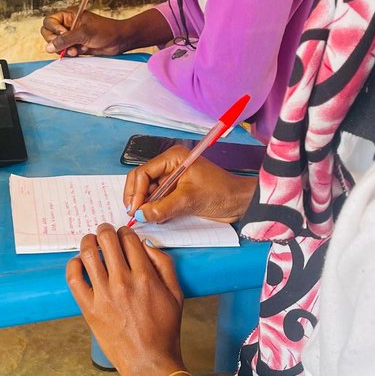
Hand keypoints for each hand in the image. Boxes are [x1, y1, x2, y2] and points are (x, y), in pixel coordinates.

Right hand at [40, 8, 128, 56]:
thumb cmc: (105, 31)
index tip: (63, 34)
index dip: (53, 29)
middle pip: (49, 34)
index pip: (49, 22)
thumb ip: (65, 39)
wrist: (119, 40)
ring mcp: (71, 36)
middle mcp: (68, 25)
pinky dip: (71, 54)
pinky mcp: (76, 45)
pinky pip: (65, 51)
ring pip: (57, 45)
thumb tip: (49, 47)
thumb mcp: (84, 33)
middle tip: (68, 46)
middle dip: (57, 42)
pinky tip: (81, 51)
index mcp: (69, 15)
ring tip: (77, 50)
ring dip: (65, 49)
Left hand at [66, 223, 184, 375]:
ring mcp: (104, 295)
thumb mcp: (176, 294)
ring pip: (89, 253)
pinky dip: (73, 265)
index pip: (129, 239)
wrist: (150, 361)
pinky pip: (74, 278)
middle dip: (105, 230)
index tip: (123, 235)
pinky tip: (78, 263)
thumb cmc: (164, 330)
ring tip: (90, 242)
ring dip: (88, 241)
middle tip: (104, 232)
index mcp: (145, 276)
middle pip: (107, 240)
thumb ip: (164, 265)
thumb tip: (146, 244)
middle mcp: (123, 282)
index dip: (125, 232)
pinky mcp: (89, 308)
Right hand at [124, 146, 257, 223]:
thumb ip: (163, 208)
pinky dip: (154, 209)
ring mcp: (172, 179)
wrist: (240, 203)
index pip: (143, 172)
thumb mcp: (189, 200)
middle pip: (142, 180)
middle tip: (135, 215)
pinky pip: (157, 199)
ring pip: (148, 191)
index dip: (136, 191)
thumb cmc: (221, 193)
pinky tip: (155, 217)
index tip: (134, 209)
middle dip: (137, 197)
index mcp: (173, 158)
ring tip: (146, 217)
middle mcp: (170, 166)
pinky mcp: (176, 191)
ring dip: (145, 205)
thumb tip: (141, 214)